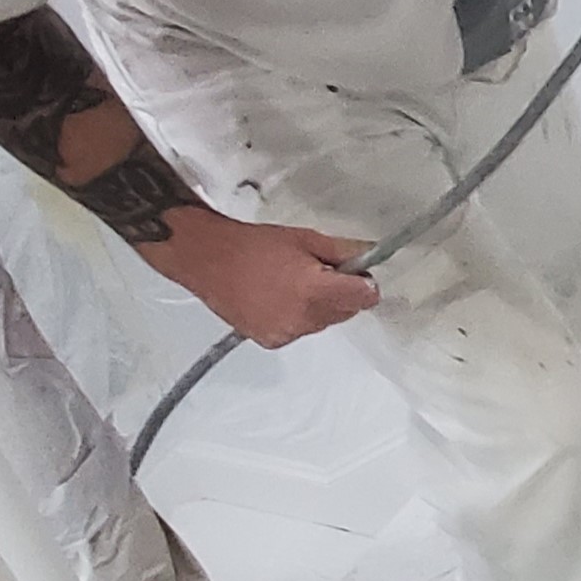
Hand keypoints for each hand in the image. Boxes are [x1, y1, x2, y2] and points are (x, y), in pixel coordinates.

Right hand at [138, 208, 381, 347]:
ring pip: (324, 322)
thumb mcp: (307, 239)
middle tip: (321, 270)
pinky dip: (299, 316)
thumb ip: (345, 251)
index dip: (365, 284)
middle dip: (342, 293)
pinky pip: (301, 329)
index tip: (359, 273)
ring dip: (321, 305)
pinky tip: (280, 296)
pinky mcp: (271, 341)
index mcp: (314, 291)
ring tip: (294, 281)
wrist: (209, 259)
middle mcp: (301, 318)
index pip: (364, 299)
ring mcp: (285, 333)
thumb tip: (371, 255)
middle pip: (346, 312)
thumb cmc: (252, 246)